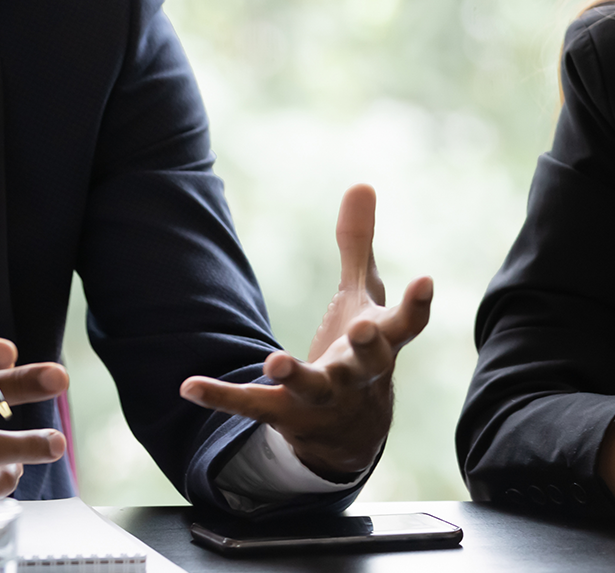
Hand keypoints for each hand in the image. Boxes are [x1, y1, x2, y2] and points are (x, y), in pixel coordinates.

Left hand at [177, 184, 432, 478]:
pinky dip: (220, 396)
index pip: (407, 325)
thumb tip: (361, 183)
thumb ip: (358, 244)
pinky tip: (189, 386)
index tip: (425, 280)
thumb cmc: (361, 351)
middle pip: (368, 361)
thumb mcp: (363, 297)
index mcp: (380, 342)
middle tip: (361, 329)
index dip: (418, 304)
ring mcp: (322, 398)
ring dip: (293, 374)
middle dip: (366, 346)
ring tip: (272, 361)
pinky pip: (250, 406)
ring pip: (311, 387)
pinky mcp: (284, 415)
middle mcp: (357, 373)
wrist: (352, 432)